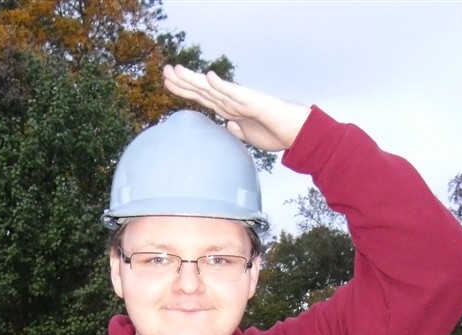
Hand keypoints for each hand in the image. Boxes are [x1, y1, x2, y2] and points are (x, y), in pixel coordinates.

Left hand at [162, 64, 311, 151]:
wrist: (297, 133)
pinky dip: (221, 85)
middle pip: (203, 90)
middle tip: (164, 71)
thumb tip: (226, 125)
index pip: (203, 97)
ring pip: (213, 89)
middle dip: (183, 81)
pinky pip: (235, 93)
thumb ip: (237, 130)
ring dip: (195, 80)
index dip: (185, 90)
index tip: (168, 83)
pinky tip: (209, 77)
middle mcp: (233, 101)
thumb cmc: (276, 133)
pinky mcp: (254, 102)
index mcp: (230, 109)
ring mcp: (242, 100)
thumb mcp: (248, 136)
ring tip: (177, 70)